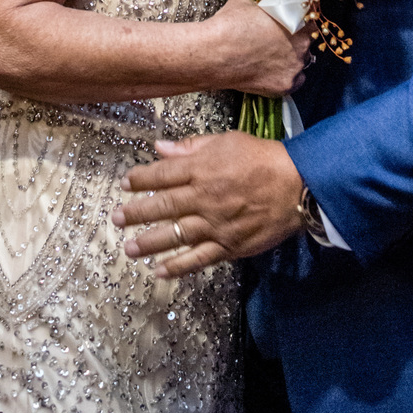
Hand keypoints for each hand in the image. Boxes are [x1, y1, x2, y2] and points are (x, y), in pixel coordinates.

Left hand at [113, 131, 303, 275]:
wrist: (296, 185)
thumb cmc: (261, 158)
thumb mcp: (226, 141)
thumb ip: (191, 146)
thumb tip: (159, 147)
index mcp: (202, 168)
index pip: (163, 175)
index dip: (140, 179)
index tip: (124, 184)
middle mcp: (203, 197)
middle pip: (163, 206)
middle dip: (136, 213)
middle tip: (116, 218)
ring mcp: (214, 224)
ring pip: (175, 235)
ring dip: (149, 242)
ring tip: (128, 248)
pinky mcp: (228, 246)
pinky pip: (198, 258)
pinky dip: (178, 266)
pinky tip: (159, 271)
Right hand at [207, 0, 310, 95]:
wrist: (213, 55)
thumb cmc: (229, 25)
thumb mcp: (247, 3)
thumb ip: (263, 9)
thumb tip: (261, 11)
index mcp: (296, 21)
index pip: (308, 17)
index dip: (298, 18)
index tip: (290, 20)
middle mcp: (302, 45)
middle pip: (306, 41)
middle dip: (295, 39)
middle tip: (276, 39)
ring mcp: (295, 67)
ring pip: (301, 62)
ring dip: (291, 59)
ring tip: (271, 57)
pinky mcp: (285, 86)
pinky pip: (294, 81)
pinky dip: (286, 76)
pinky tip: (272, 72)